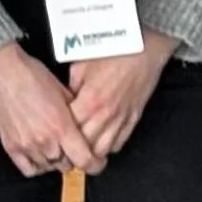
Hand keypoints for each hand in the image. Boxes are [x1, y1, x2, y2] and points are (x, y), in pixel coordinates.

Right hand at [0, 44, 102, 177]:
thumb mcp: (63, 91)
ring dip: (55, 161)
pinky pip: (28, 169)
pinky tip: (40, 156)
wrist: (2, 72)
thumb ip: (75, 113)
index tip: (97, 162)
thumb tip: (83, 124)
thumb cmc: (32, 76)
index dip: (94, 164)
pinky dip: (37, 166)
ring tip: (55, 148)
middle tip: (72, 148)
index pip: (84, 159)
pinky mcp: (11, 147)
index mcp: (62, 127)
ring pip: (48, 168)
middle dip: (73, 158)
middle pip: (67, 165)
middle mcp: (45, 141)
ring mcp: (27, 146)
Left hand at [65, 32, 175, 160]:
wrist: (145, 50)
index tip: (56, 131)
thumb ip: (70, 87)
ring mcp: (120, 119)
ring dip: (91, 151)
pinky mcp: (133, 119)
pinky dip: (108, 146)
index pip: (68, 130)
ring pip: (102, 150)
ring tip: (83, 147)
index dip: (60, 132)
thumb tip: (64, 100)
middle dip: (73, 147)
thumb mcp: (82, 65)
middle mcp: (104, 115)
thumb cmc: (116, 53)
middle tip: (66, 145)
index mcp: (89, 101)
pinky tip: (101, 140)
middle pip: (84, 145)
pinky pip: (119, 143)